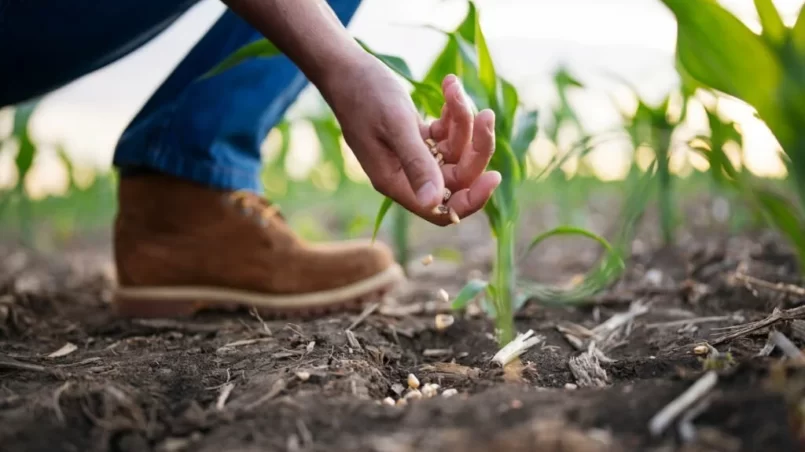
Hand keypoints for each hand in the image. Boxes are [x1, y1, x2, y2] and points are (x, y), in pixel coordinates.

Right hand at [319, 56, 500, 225]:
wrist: (344, 68)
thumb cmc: (364, 94)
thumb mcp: (395, 125)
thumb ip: (416, 163)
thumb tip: (434, 202)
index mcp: (395, 182)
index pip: (441, 210)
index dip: (471, 199)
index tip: (493, 175)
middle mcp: (405, 175)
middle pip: (456, 178)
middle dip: (475, 147)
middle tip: (486, 115)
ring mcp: (412, 156)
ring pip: (456, 152)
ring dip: (464, 120)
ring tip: (454, 88)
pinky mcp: (417, 137)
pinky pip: (447, 133)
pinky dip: (453, 112)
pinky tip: (449, 85)